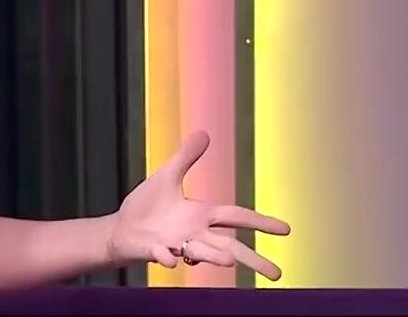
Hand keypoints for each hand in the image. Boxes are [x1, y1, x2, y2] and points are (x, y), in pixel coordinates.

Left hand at [107, 131, 291, 280]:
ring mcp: (176, 245)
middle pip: (229, 246)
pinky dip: (168, 257)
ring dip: (215, 256)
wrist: (120, 228)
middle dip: (253, 259)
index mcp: (201, 215)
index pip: (237, 217)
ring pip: (202, 253)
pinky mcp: (155, 252)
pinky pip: (165, 255)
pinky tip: (169, 258)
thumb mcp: (167, 176)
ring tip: (232, 261)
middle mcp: (194, 233)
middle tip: (277, 273)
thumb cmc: (147, 206)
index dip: (261, 222)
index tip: (286, 229)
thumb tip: (205, 133)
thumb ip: (186, 158)